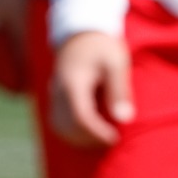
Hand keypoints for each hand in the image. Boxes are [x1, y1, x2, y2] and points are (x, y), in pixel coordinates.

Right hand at [49, 31, 134, 147]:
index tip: (115, 139)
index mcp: (73, 83)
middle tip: (113, 142)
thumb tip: (124, 119)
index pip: (80, 116)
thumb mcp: (116, 64)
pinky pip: (58, 122)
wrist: (80, 35)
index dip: (97, 133)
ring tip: (103, 140)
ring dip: (80, 139)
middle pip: (67, 126)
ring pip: (59, 127)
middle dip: (89, 139)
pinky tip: (90, 134)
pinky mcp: (55, 99)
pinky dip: (72, 132)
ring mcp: (53, 95)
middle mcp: (58, 91)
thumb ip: (119, 90)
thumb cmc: (103, 48)